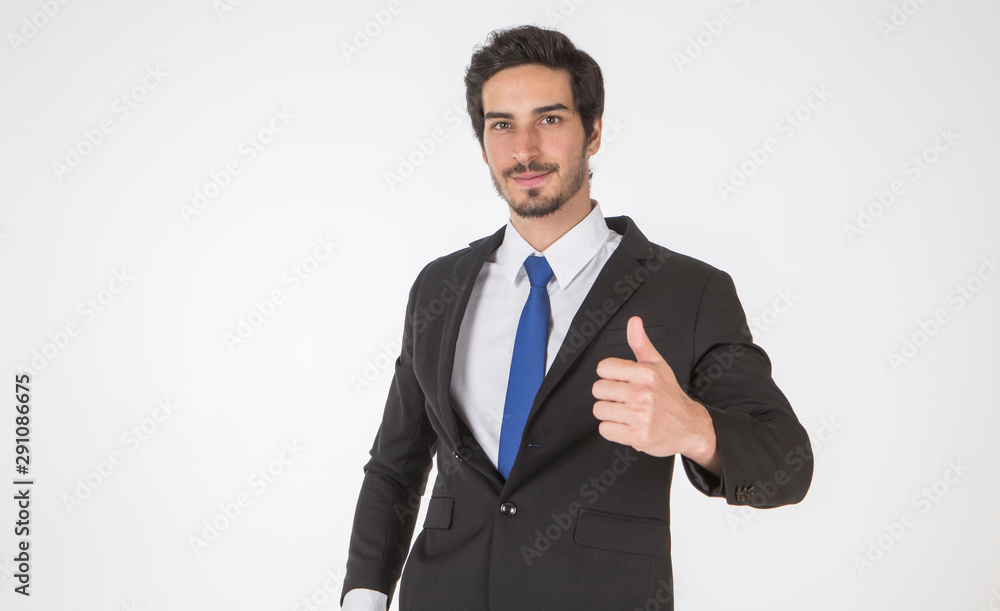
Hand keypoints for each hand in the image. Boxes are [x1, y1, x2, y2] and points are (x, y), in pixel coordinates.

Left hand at [592, 316, 720, 473]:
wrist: (689, 426)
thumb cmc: (669, 395)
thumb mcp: (658, 365)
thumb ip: (641, 344)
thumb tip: (634, 321)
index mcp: (646, 374)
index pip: (603, 368)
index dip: (609, 375)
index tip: (620, 381)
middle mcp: (643, 394)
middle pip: (598, 389)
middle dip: (608, 395)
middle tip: (623, 399)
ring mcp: (640, 416)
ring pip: (599, 410)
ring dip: (609, 413)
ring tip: (625, 412)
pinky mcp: (637, 436)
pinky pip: (605, 430)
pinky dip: (613, 429)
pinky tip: (627, 425)